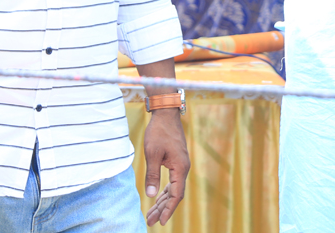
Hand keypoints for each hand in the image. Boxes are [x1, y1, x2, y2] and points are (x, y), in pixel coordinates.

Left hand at [143, 108, 189, 225]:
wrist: (166, 114)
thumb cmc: (159, 132)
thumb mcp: (152, 154)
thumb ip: (152, 175)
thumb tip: (151, 195)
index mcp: (180, 168)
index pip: (176, 195)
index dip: (168, 209)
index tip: (161, 221)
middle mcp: (183, 168)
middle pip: (175, 194)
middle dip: (163, 209)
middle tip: (151, 221)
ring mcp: (181, 164)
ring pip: (173, 188)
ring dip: (163, 201)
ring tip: (152, 213)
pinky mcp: (176, 161)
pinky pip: (172, 181)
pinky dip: (165, 191)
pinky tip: (158, 197)